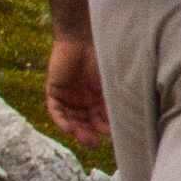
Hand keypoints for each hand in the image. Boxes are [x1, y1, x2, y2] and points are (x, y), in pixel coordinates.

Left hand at [46, 32, 109, 151]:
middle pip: (86, 122)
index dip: (107, 128)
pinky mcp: (54, 91)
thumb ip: (114, 101)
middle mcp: (84, 99)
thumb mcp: (111, 82)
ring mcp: (69, 96)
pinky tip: (69, 128)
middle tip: (96, 143)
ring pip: (71, 120)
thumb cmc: (103, 56)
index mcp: (99, 97)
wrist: (82, 37)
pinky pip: (56, 111)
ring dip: (77, 131)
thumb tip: (126, 122)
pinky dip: (62, 121)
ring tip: (85, 139)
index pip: (102, 118)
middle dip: (91, 133)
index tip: (114, 136)